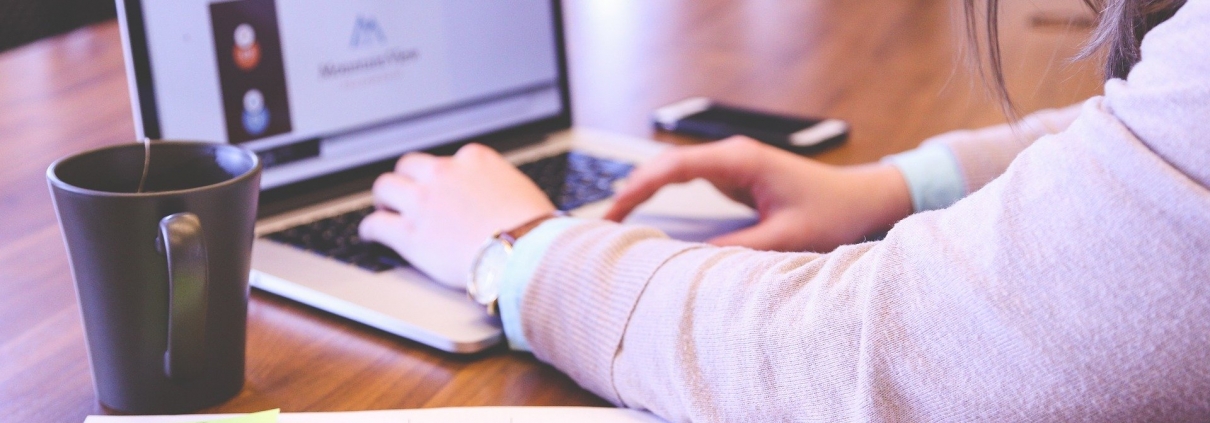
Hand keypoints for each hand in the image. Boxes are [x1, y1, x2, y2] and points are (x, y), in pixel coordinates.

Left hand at [359, 143, 555, 288]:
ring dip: (384, 198)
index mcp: (474, 159)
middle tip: (406, 193)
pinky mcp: (410, 234)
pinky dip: (370, 229)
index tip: (441, 187)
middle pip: (410, 165)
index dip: (442, 176)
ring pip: (386, 187)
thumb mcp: (521, 190)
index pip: (448, 160)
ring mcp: (424, 202)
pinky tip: (371, 234)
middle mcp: (444, 173)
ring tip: (384, 209)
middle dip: (407, 179)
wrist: (525, 252)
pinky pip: (376, 224)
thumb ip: (500, 186)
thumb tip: (501, 198)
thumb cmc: (534, 228)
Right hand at [605, 136, 912, 251]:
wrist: (862, 198)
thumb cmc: (833, 212)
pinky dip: (663, 196)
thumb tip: (690, 263)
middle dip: (631, 190)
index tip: (613, 212)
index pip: (674, 167)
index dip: (638, 188)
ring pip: (673, 172)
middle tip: (602, 224)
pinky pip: (688, 181)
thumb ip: (738, 249)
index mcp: (740, 160)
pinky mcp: (735, 176)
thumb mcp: (786, 237)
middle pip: (665, 166)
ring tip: (614, 222)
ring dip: (644, 192)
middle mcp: (732, 156)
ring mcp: (732, 164)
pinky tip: (645, 214)